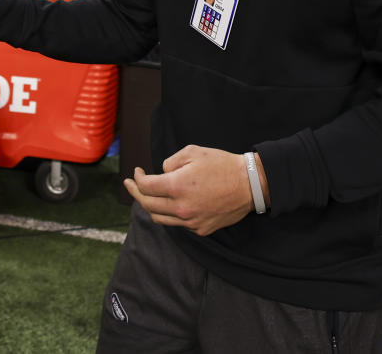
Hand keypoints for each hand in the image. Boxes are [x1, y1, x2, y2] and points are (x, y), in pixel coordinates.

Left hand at [122, 144, 257, 235]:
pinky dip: (170, 214)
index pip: (145, 187)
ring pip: (160, 219)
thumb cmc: (222, 164)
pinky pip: (178, 224)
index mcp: (177, 186)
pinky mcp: (201, 229)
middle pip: (147, 205)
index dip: (137, 178)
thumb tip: (161, 172)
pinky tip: (172, 204)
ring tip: (147, 197)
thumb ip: (170, 162)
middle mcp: (181, 207)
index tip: (137, 172)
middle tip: (131, 185)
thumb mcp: (192, 152)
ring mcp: (191, 221)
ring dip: (150, 207)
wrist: (250, 184)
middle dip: (135, 193)